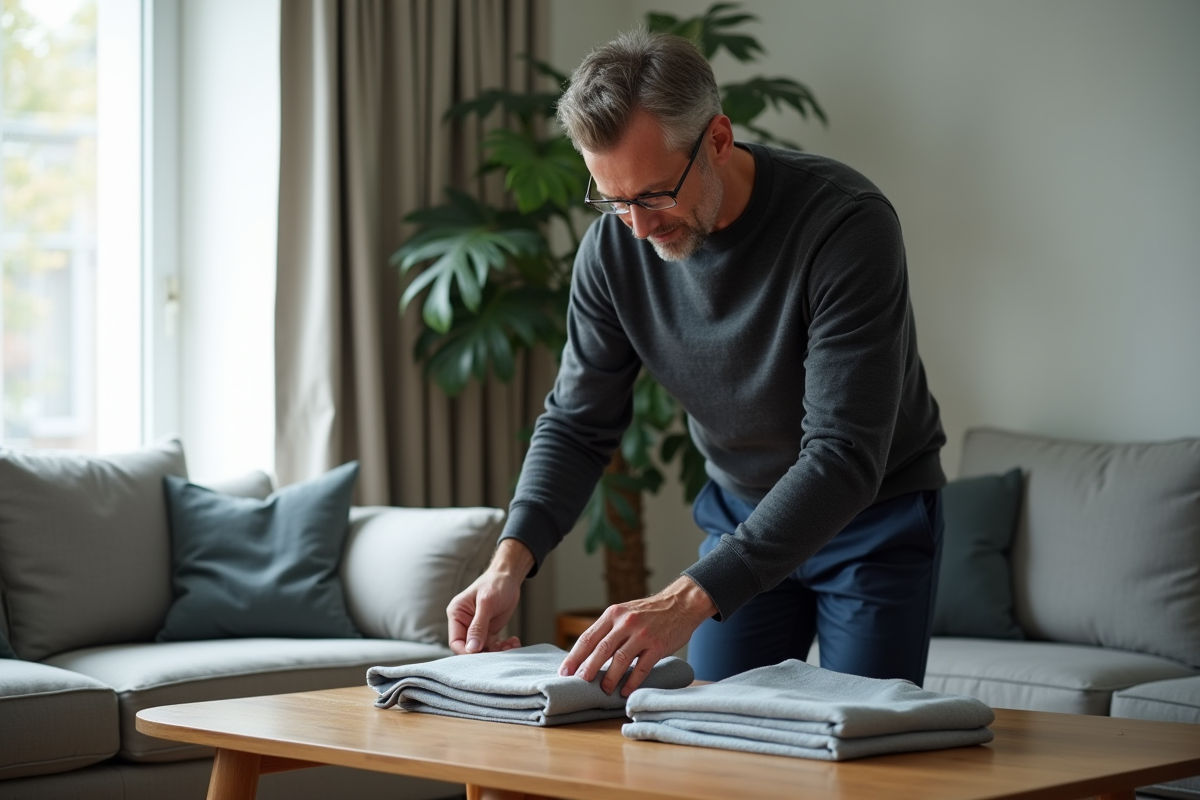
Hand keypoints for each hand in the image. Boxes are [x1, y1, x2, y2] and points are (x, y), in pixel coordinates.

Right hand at [447, 539, 533, 654]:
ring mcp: (477, 629)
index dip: (467, 652)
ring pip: (483, 650)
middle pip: (469, 649)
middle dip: (486, 653)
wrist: (509, 577)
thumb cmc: (495, 584)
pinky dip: (504, 648)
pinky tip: (514, 642)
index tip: (482, 655)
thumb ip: (478, 626)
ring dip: (498, 652)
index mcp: (457, 614)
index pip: (456, 642)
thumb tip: (472, 648)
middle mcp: (464, 623)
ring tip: (511, 645)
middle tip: (502, 651)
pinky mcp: (489, 631)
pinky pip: (493, 647)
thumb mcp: (486, 604)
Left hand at [558, 576, 716, 695]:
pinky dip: (631, 682)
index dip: (574, 656)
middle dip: (587, 669)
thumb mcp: (625, 612)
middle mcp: (625, 622)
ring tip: (603, 690)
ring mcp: (642, 634)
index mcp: (613, 614)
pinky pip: (641, 668)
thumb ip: (609, 629)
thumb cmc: (650, 612)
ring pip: (619, 659)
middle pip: (600, 649)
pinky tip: (624, 691)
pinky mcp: (658, 645)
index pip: (588, 637)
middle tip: (579, 683)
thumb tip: (588, 655)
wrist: (681, 603)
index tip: (565, 672)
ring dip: (609, 678)